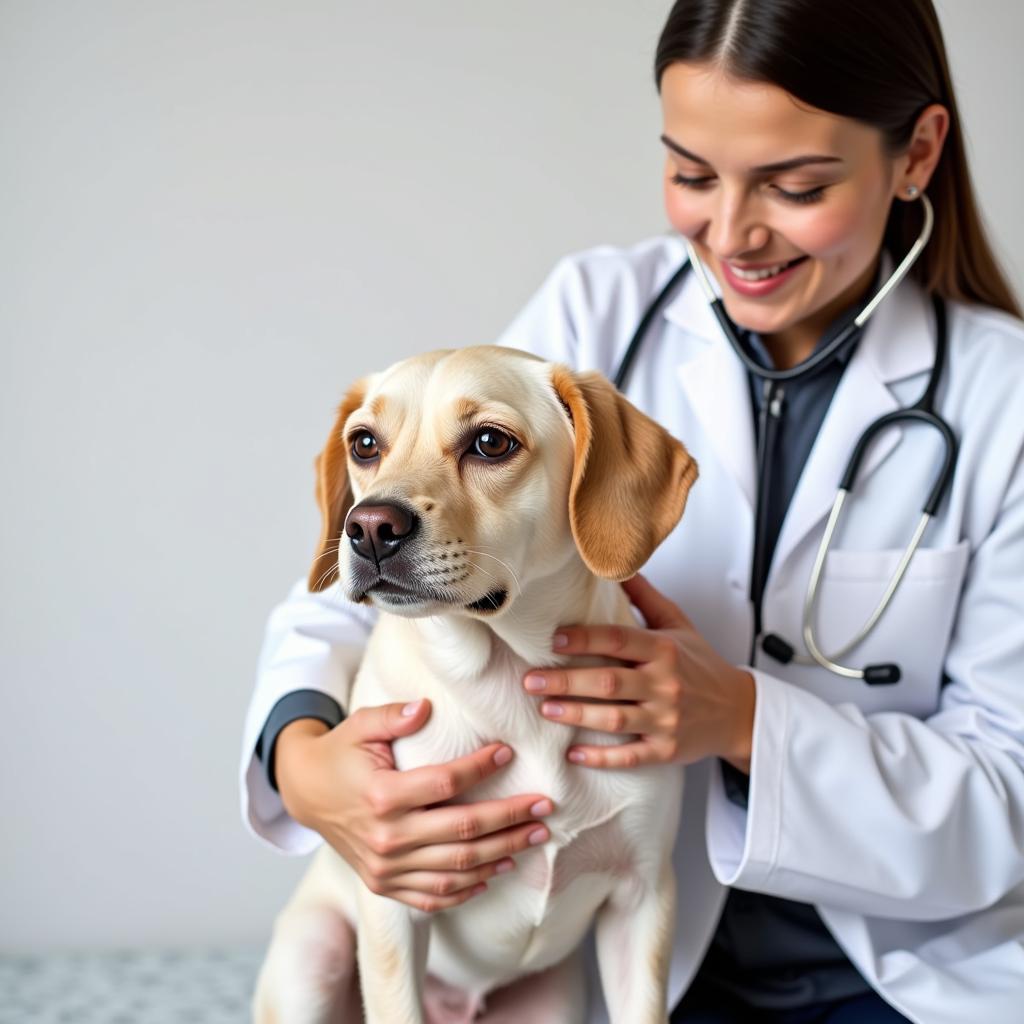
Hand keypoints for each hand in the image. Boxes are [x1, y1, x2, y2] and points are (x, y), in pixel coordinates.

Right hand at [274, 700, 553, 913]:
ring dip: (501, 855)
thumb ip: (393, 715)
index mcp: (381, 796)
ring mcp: (386, 868)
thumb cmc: (341, 754)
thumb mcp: (360, 725)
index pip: (444, 784)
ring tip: (533, 838)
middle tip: (544, 807)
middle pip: (462, 833)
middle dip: (509, 820)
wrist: (305, 793)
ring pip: (456, 868)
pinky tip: (495, 872)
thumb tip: (426, 707)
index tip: (507, 754)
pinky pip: (434, 896)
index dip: (479, 768)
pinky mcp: (384, 885)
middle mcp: (386, 838)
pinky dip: (468, 889)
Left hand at [522, 574, 754, 771]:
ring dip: (576, 715)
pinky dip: (601, 758)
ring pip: (614, 719)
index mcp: (665, 650)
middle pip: (608, 682)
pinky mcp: (667, 750)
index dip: (584, 638)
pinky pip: (631, 756)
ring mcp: (667, 720)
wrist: (738, 711)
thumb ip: (646, 598)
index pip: (619, 640)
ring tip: (544, 709)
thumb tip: (619, 566)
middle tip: (531, 680)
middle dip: (566, 681)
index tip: (553, 640)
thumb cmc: (701, 664)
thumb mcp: (679, 624)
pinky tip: (574, 754)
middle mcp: (666, 684)